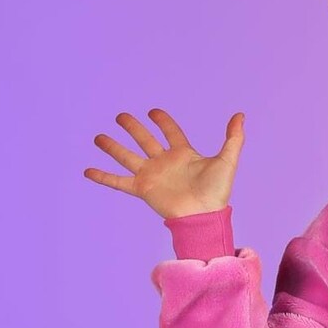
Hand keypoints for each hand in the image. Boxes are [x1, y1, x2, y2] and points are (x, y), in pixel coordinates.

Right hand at [85, 108, 244, 219]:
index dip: (162, 121)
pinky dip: (103, 176)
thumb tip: (240, 115)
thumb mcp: (227, 160)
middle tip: (121, 117)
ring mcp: (151, 175)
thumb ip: (233, 138)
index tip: (153, 112)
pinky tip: (87, 170)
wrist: (204, 216)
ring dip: (113, 147)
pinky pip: (118, 181)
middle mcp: (164, 163)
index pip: (170, 132)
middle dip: (133, 128)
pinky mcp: (142, 189)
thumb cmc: (217, 192)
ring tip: (98, 137)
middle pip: (144, 140)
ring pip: (127, 156)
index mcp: (182, 154)